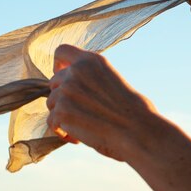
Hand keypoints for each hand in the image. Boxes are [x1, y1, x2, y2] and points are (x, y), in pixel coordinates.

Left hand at [46, 44, 162, 161]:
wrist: (138, 131)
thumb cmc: (132, 111)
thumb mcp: (111, 80)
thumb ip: (90, 78)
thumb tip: (73, 86)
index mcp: (91, 60)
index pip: (61, 51)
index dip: (58, 65)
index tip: (64, 77)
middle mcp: (75, 72)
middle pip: (54, 82)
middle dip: (62, 98)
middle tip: (80, 114)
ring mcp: (66, 91)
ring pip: (51, 104)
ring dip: (62, 116)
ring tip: (82, 128)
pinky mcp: (62, 112)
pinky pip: (52, 123)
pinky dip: (62, 132)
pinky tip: (77, 138)